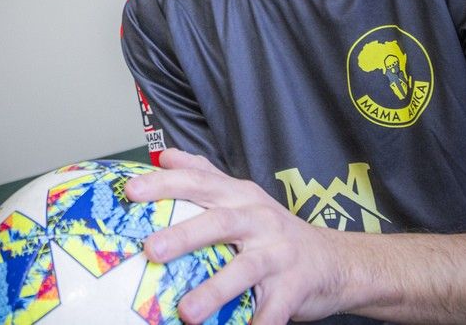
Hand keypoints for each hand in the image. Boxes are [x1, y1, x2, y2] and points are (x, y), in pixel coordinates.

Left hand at [125, 149, 346, 324]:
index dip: (165, 184)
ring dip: (215, 290)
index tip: (131, 190)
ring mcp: (279, 253)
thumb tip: (164, 156)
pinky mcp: (295, 287)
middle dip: (184, 234)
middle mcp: (259, 219)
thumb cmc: (273, 231)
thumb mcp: (242, 196)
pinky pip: (273, 310)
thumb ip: (205, 175)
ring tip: (187, 312)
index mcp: (240, 196)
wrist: (334, 261)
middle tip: (151, 250)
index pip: (199, 182)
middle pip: (219, 222)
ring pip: (245, 269)